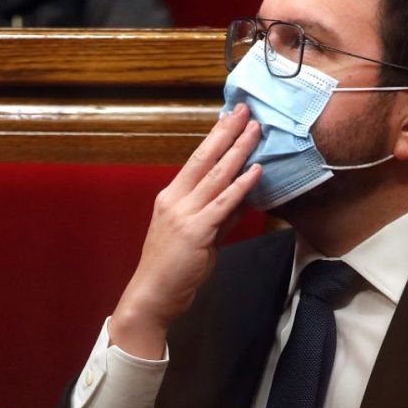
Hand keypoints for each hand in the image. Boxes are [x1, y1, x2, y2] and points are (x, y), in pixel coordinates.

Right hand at [108, 103, 262, 359]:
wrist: (151, 296)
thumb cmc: (172, 271)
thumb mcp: (197, 237)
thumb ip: (219, 217)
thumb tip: (242, 198)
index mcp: (171, 197)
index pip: (196, 160)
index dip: (215, 137)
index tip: (231, 117)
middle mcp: (174, 200)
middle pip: (205, 159)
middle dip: (227, 132)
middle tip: (246, 111)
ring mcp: (184, 214)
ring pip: (216, 176)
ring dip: (238, 151)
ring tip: (255, 130)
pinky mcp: (196, 232)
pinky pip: (223, 204)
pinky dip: (240, 185)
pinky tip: (255, 170)